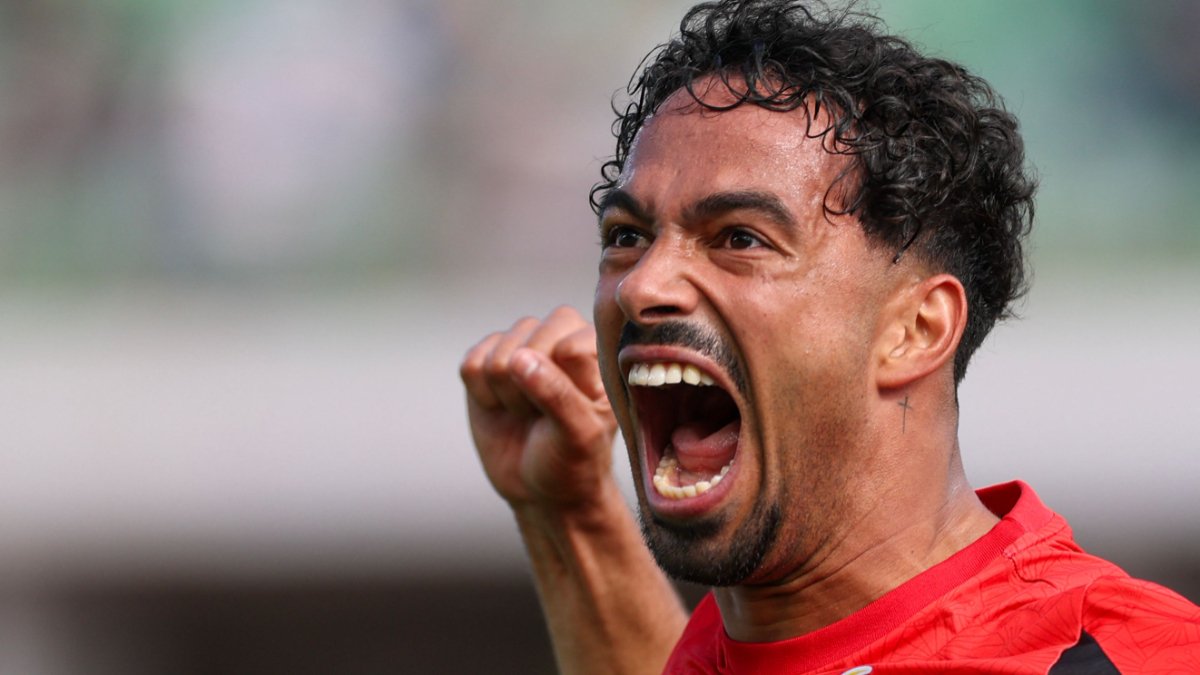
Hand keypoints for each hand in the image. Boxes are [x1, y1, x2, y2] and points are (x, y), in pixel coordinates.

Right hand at [460, 306, 617, 510]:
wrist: (542, 491)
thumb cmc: (574, 460)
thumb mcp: (578, 435)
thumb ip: (556, 394)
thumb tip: (519, 358)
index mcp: (596, 350)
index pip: (568, 346)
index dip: (558, 383)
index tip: (568, 412)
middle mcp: (559, 336)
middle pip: (527, 342)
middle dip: (527, 388)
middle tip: (542, 416)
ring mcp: (521, 344)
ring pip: (497, 352)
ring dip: (504, 393)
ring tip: (525, 413)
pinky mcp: (486, 359)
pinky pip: (471, 364)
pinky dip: (480, 394)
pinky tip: (500, 408)